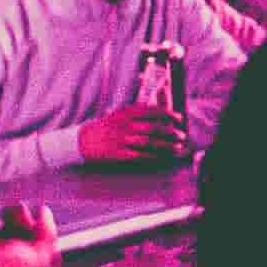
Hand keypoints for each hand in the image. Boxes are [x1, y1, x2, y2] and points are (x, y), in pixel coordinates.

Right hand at [81, 96, 198, 168]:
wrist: (84, 139)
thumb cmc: (107, 126)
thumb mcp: (120, 113)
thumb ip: (139, 111)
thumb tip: (161, 109)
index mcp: (126, 113)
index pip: (152, 110)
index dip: (168, 114)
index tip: (179, 118)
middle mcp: (125, 125)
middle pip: (153, 128)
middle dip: (171, 132)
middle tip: (182, 135)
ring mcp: (121, 140)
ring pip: (149, 142)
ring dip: (166, 145)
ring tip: (177, 147)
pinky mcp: (117, 154)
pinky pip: (139, 155)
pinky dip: (153, 156)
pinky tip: (163, 157)